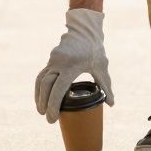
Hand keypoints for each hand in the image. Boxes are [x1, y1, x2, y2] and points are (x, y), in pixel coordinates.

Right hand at [34, 8, 113, 122]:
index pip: (58, 89)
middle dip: (44, 104)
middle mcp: (59, 63)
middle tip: (48, 119)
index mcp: (71, 66)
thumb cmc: (95, 50)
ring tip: (41, 110)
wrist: (85, 31)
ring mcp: (53, 61)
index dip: (53, 105)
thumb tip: (111, 104)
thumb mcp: (102, 67)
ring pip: (41, 81)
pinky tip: (41, 97)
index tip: (51, 117)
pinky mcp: (51, 60)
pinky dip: (40, 88)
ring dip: (39, 96)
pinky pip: (41, 75)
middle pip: (46, 86)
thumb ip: (106, 86)